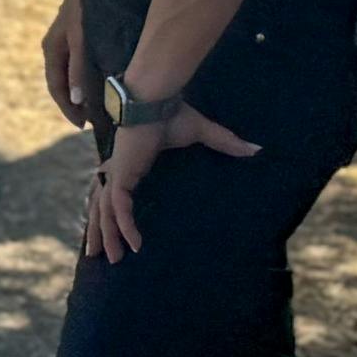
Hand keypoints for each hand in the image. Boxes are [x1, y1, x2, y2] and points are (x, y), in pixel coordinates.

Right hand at [41, 0, 95, 129]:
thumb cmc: (86, 4)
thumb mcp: (82, 37)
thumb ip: (79, 68)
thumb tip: (76, 101)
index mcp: (51, 49)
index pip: (56, 88)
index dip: (68, 110)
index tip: (84, 127)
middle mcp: (58, 46)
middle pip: (65, 83)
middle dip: (78, 104)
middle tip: (98, 122)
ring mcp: (70, 40)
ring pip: (76, 73)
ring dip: (88, 91)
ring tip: (106, 106)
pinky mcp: (83, 33)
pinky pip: (86, 62)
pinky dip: (94, 76)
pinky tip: (109, 81)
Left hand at [86, 100, 260, 260]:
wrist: (156, 96)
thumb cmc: (173, 111)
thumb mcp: (201, 133)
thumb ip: (225, 143)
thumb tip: (257, 148)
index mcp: (128, 161)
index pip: (111, 189)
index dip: (110, 209)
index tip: (112, 228)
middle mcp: (118, 168)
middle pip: (100, 205)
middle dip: (100, 231)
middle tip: (102, 257)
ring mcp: (118, 171)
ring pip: (105, 210)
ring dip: (109, 235)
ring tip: (116, 260)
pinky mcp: (122, 173)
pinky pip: (120, 207)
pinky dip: (125, 226)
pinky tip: (135, 245)